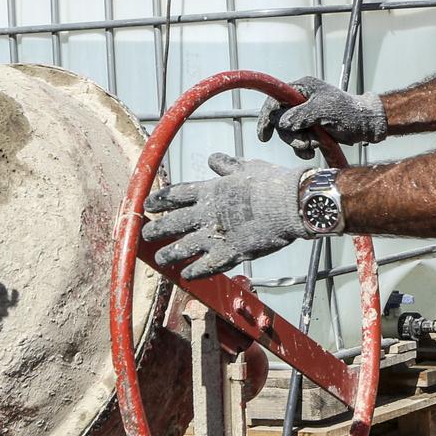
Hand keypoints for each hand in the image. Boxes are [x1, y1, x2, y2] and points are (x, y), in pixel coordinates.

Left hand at [141, 154, 311, 278]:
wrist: (290, 204)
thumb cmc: (271, 182)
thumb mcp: (247, 167)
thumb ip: (227, 165)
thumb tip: (214, 160)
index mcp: (211, 190)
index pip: (176, 194)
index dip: (159, 200)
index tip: (147, 205)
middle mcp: (207, 213)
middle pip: (174, 222)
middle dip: (157, 229)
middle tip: (146, 234)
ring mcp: (217, 235)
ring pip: (184, 247)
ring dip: (169, 253)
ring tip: (160, 258)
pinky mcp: (230, 253)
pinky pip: (206, 266)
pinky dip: (195, 271)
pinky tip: (186, 275)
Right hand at [256, 76, 385, 159]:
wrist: (366, 126)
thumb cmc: (350, 113)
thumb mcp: (324, 111)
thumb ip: (301, 115)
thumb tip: (281, 123)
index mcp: (302, 88)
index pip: (275, 100)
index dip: (266, 117)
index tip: (264, 136)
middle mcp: (300, 101)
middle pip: (280, 122)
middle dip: (291, 136)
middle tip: (306, 143)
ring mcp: (305, 116)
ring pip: (289, 134)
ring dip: (299, 143)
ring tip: (315, 146)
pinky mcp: (311, 129)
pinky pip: (298, 141)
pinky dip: (304, 148)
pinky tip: (314, 150)